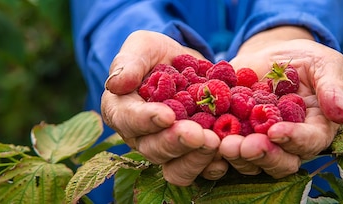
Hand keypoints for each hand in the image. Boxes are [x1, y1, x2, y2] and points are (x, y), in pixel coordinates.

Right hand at [101, 30, 228, 185]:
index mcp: (121, 111)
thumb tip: (116, 83)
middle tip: (198, 133)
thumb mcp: (142, 47)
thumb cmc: (155, 54)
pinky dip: (213, 166)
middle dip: (176, 142)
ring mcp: (167, 150)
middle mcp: (140, 137)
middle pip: (153, 149)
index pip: (128, 120)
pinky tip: (226, 155)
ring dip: (195, 159)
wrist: (184, 65)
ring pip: (175, 168)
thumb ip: (129, 62)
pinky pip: (200, 170)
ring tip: (215, 143)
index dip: (147, 120)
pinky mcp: (190, 155)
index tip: (167, 115)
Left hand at [221, 26, 342, 177]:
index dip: (294, 140)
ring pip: (252, 163)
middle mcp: (290, 144)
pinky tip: (207, 139)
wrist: (270, 55)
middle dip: (263, 156)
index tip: (275, 131)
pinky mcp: (235, 137)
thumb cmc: (305, 60)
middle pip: (281, 162)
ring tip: (224, 145)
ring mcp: (261, 144)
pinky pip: (225, 150)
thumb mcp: (324, 64)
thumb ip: (334, 88)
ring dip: (238, 156)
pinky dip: (215, 148)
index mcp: (317, 129)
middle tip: (244, 146)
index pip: (310, 142)